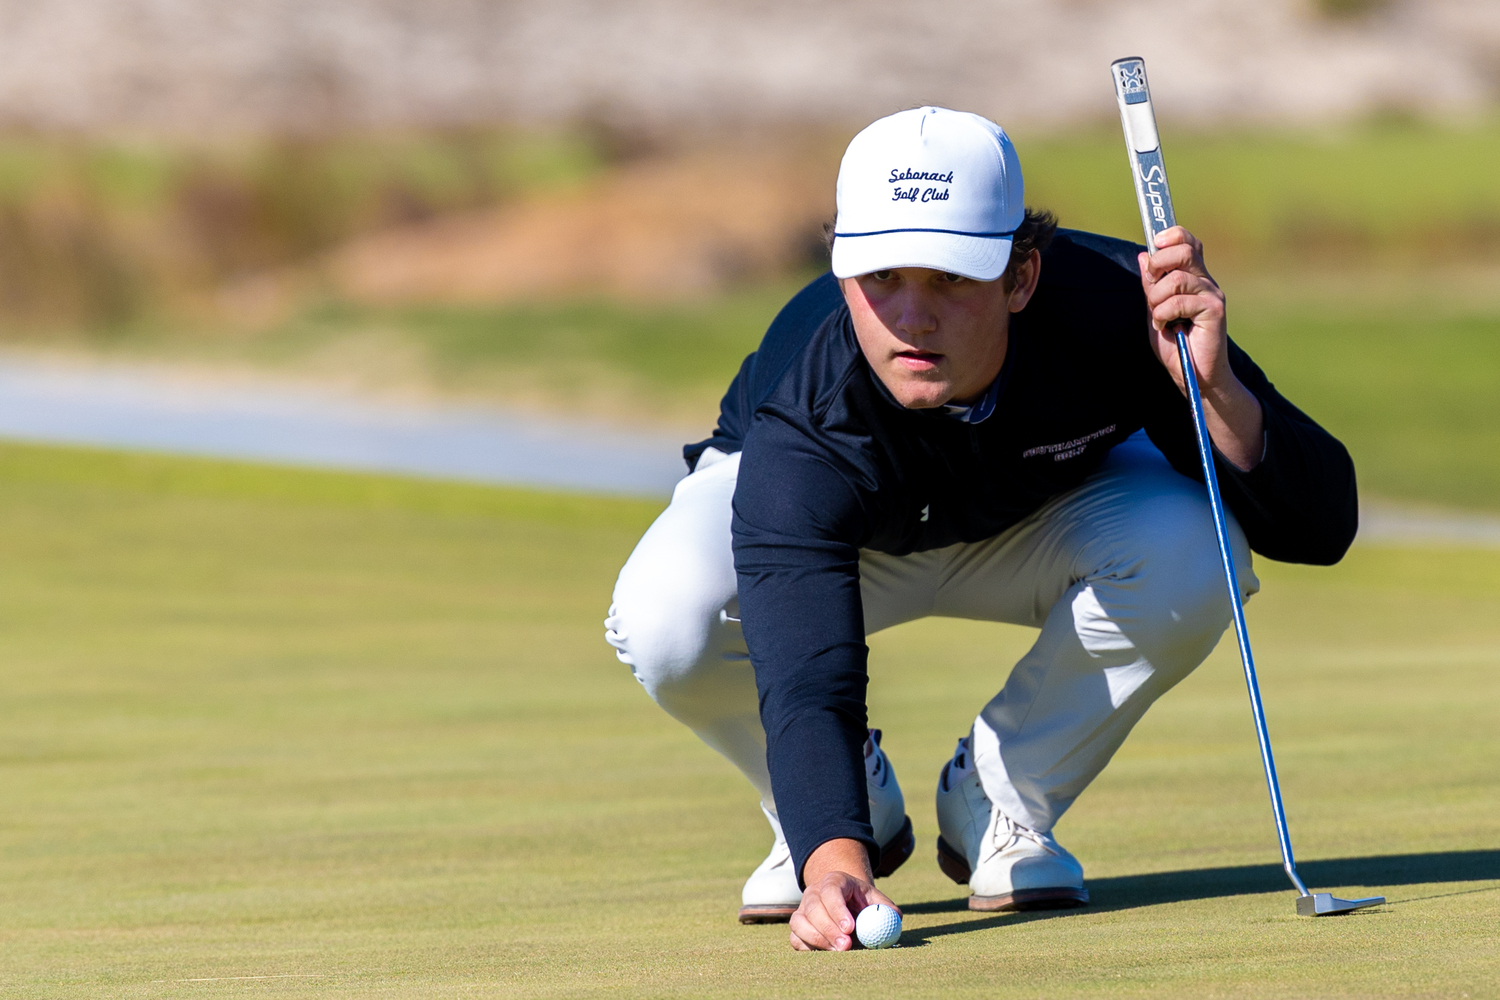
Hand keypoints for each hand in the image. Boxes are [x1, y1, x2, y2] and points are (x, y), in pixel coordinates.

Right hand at [788, 838, 899, 950]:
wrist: (845, 903)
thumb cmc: (862, 903)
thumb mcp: (876, 900)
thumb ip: (887, 909)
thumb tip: (895, 918)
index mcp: (833, 881)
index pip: (831, 891)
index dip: (838, 910)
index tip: (850, 929)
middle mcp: (813, 892)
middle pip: (814, 908)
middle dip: (829, 929)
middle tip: (846, 946)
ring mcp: (802, 909)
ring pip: (799, 923)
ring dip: (818, 939)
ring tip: (839, 952)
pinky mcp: (797, 927)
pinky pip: (795, 938)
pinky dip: (808, 948)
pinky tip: (825, 953)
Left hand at [1137, 227, 1263, 470]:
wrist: (1193, 375)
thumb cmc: (1174, 345)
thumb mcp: (1154, 311)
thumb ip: (1150, 285)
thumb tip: (1145, 254)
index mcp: (1193, 277)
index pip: (1187, 242)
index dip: (1172, 235)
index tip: (1155, 244)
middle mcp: (1206, 282)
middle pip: (1183, 250)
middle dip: (1158, 266)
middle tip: (1152, 291)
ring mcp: (1212, 295)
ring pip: (1175, 279)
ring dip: (1157, 300)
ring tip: (1159, 319)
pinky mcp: (1215, 310)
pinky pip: (1179, 301)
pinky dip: (1163, 315)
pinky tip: (1166, 328)